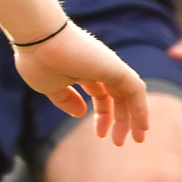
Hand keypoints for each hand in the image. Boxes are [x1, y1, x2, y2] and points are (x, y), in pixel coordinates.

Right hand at [12, 22, 148, 145]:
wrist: (40, 38)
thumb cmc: (38, 60)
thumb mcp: (49, 87)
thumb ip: (66, 100)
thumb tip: (81, 114)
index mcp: (81, 71)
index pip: (100, 95)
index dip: (102, 116)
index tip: (100, 135)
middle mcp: (98, 68)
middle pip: (116, 97)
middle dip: (119, 120)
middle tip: (118, 142)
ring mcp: (108, 67)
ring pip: (130, 95)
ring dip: (134, 119)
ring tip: (137, 140)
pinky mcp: (116, 68)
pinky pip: (136, 90)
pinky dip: (141, 108)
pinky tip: (143, 126)